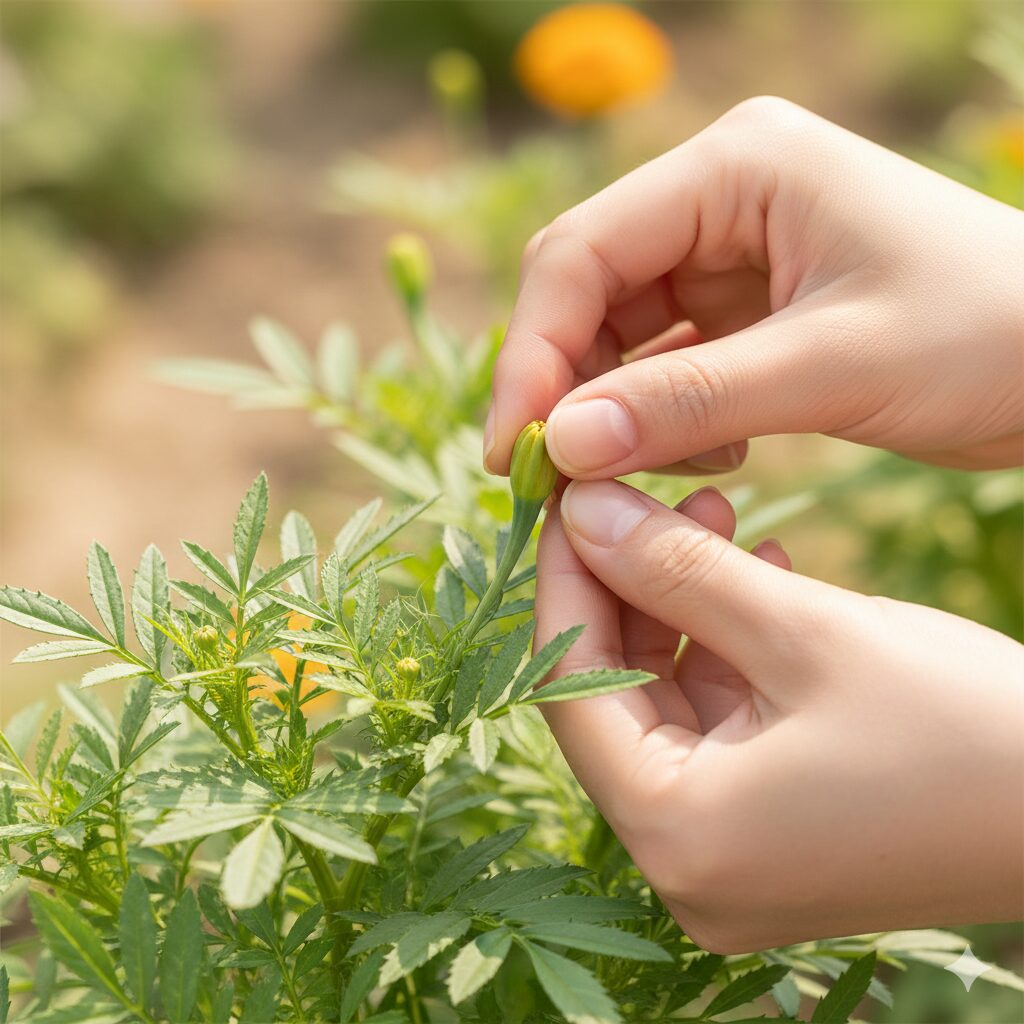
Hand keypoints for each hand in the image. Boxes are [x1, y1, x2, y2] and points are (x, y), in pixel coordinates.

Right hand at [486, 97, 1023, 476]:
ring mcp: (733, 251)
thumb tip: (561, 447)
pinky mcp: (749, 307)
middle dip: (567, 386)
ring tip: (644, 472)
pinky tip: (714, 453)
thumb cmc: (990, 335)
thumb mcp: (832, 366)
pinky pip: (670, 363)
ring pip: (622, 333)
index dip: (535, 354)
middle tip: (551, 479)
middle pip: (589, 291)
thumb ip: (689, 404)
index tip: (515, 451)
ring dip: (617, 408)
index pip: (583, 252)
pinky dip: (667, 416)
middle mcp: (720, 196)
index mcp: (735, 166)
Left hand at [534, 480, 1023, 951]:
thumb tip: (582, 510)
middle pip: (613, 696)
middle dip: (628, 586)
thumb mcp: (807, 633)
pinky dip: (726, 650)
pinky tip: (757, 574)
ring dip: (682, 607)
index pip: (570, 688)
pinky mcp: (770, 834)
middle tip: (645, 497)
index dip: (565, 580)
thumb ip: (678, 571)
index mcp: (679, 837)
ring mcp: (729, 857)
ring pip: (667, 703)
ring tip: (714, 514)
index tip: (571, 497)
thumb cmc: (967, 731)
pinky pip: (718, 728)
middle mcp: (687, 866)